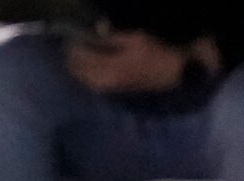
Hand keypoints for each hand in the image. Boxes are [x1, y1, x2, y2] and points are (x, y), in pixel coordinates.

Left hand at [64, 29, 190, 94]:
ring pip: (88, 81)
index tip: (72, 37)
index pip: (86, 57)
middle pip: (83, 72)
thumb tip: (97, 29)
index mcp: (114, 66)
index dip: (76, 46)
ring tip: (75, 61)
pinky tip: (87, 71)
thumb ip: (114, 36)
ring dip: (80, 71)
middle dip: (74, 60)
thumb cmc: (156, 53)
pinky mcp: (119, 89)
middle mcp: (111, 79)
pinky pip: (97, 85)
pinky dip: (89, 77)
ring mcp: (115, 86)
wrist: (174, 73)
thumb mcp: (136, 39)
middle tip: (70, 49)